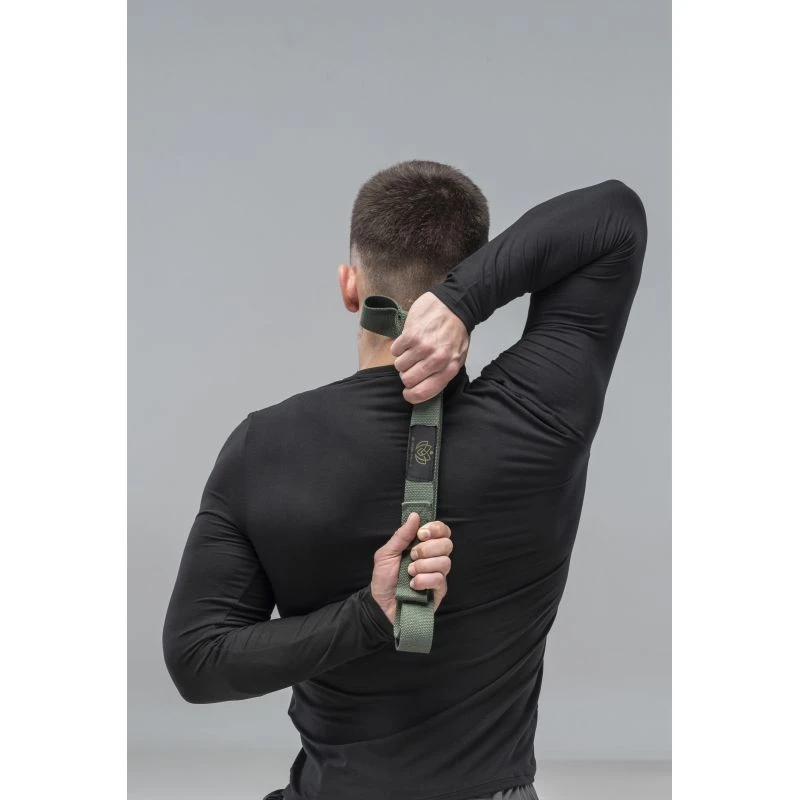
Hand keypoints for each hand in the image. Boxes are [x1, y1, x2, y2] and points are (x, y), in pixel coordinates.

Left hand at [371, 511, 452, 625]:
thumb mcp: (386, 553)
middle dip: (428, 549)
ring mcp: (438, 574)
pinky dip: (424, 580)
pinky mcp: (439, 591)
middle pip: (447, 544)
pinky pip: (440, 579)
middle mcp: (433, 558)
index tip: (421, 534)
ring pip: (445, 562)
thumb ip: (401, 535)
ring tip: (409, 573)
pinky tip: (413, 585)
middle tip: (412, 556)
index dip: (435, 529)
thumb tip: (415, 515)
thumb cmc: (384, 578)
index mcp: (423, 546)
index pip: (442, 530)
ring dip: (423, 566)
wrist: (380, 605)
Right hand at [390, 292, 468, 403]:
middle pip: (407, 380)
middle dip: (407, 374)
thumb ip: (442, 374)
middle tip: (413, 365)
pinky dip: (399, 346)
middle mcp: (436, 360)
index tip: (408, 392)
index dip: (411, 396)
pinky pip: (395, 350)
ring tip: (412, 349)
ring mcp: (423, 347)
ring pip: (399, 366)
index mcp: (449, 369)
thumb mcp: (456, 357)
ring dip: (403, 359)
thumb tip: (422, 389)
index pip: (423, 393)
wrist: (454, 305)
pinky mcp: (411, 335)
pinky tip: (408, 340)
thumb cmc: (456, 333)